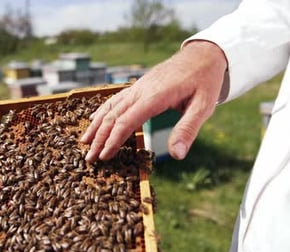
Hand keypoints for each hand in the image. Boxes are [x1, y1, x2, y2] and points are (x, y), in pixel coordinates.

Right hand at [80, 40, 227, 161]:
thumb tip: (177, 155)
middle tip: (89, 158)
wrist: (203, 54)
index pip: (127, 121)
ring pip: (111, 107)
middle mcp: (141, 90)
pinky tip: (94, 117)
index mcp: (155, 96)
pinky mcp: (139, 85)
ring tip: (84, 141)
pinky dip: (103, 110)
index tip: (104, 157)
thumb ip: (188, 130)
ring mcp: (138, 86)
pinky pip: (116, 98)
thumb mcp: (203, 107)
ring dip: (96, 125)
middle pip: (113, 116)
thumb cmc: (205, 81)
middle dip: (99, 137)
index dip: (113, 140)